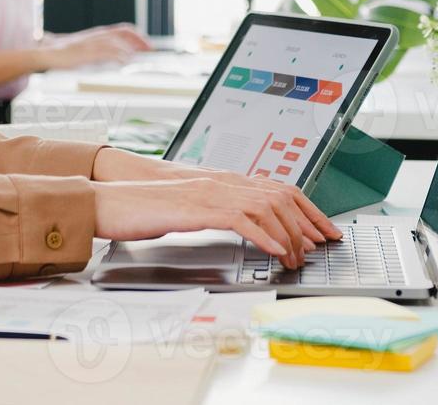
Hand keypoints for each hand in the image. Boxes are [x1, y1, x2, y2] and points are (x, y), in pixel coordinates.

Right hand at [38, 24, 150, 69]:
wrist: (46, 53)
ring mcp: (91, 43)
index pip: (123, 29)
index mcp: (98, 33)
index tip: (148, 45)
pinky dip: (117, 56)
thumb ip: (100, 50)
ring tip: (140, 57)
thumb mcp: (85, 47)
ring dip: (130, 49)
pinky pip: (105, 52)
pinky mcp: (86, 53)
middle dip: (139, 41)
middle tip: (150, 50)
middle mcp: (97, 35)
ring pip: (117, 42)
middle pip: (124, 33)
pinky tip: (124, 62)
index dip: (138, 36)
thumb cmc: (65, 52)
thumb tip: (119, 57)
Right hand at [93, 176, 337, 270]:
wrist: (114, 199)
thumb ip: (221, 211)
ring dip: (288, 235)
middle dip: (307, 224)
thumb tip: (249, 228)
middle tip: (319, 248)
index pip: (279, 188)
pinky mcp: (200, 208)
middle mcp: (224, 181)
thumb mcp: (193, 207)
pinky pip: (242, 219)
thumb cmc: (148, 206)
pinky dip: (264, 236)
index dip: (308, 210)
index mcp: (225, 180)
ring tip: (296, 258)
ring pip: (267, 207)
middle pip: (281, 196)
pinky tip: (274, 251)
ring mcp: (213, 192)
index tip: (324, 231)